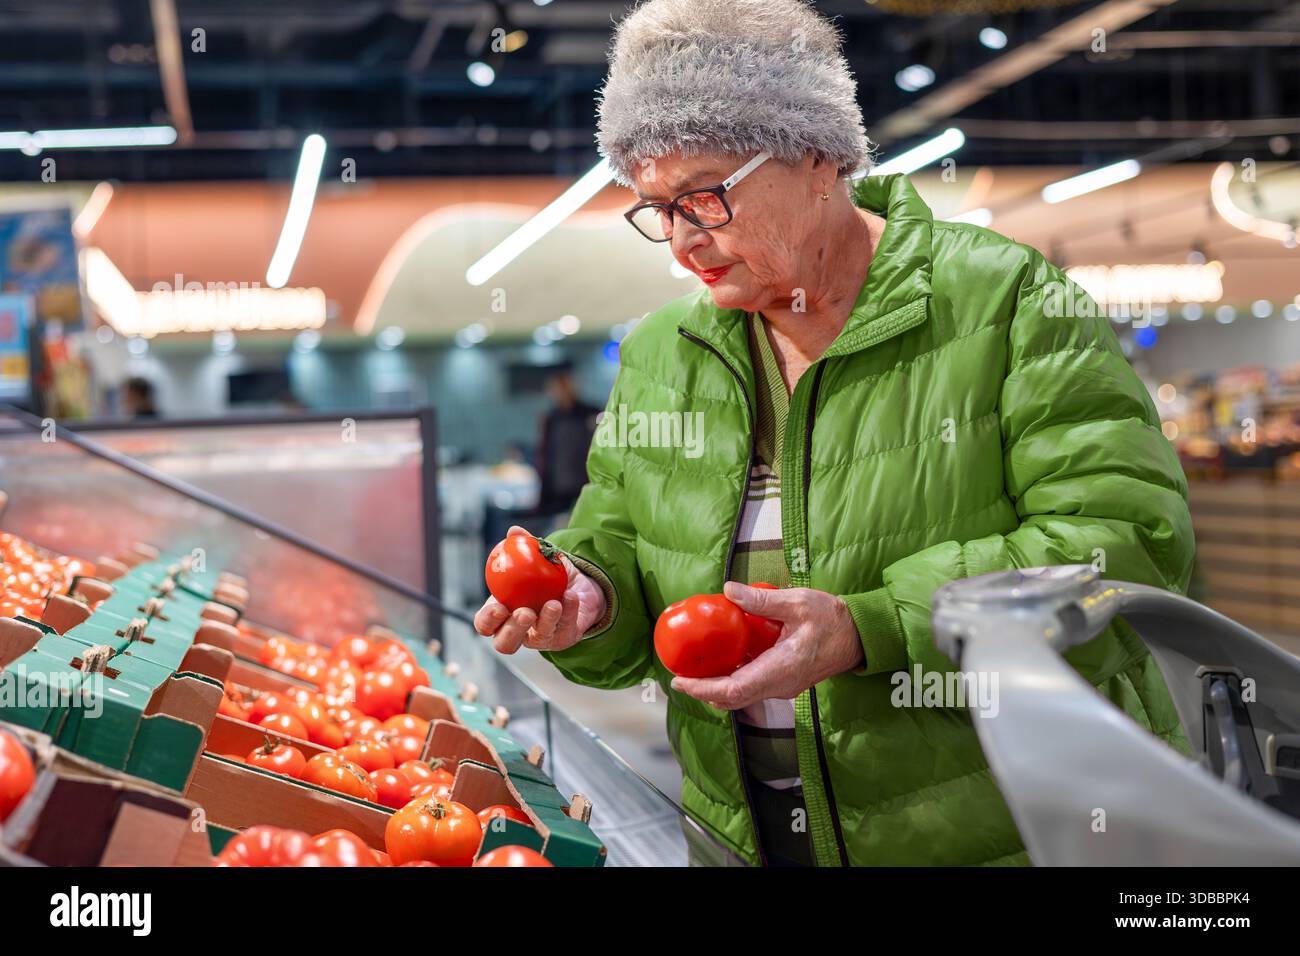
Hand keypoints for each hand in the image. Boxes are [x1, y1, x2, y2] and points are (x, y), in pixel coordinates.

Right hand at [474, 525, 606, 654]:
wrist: (577, 586)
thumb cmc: (546, 576)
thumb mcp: (536, 559)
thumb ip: (523, 546)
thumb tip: (514, 531)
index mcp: (502, 613)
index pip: (485, 624)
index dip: (488, 620)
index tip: (499, 607)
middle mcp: (517, 631)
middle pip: (505, 643)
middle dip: (512, 630)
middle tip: (525, 612)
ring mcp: (540, 638)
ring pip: (537, 640)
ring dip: (545, 621)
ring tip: (554, 603)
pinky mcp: (562, 638)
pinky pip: (564, 628)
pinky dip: (569, 611)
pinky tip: (571, 596)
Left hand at [671, 582, 862, 709]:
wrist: (859, 637)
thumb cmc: (832, 619)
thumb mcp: (798, 602)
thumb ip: (761, 601)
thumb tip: (728, 590)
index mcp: (781, 669)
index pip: (734, 690)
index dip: (703, 689)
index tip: (681, 681)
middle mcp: (779, 684)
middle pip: (732, 698)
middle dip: (702, 690)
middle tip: (678, 676)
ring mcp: (781, 686)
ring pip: (741, 695)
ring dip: (715, 687)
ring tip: (693, 670)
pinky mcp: (783, 681)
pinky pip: (751, 687)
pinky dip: (730, 680)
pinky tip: (720, 661)